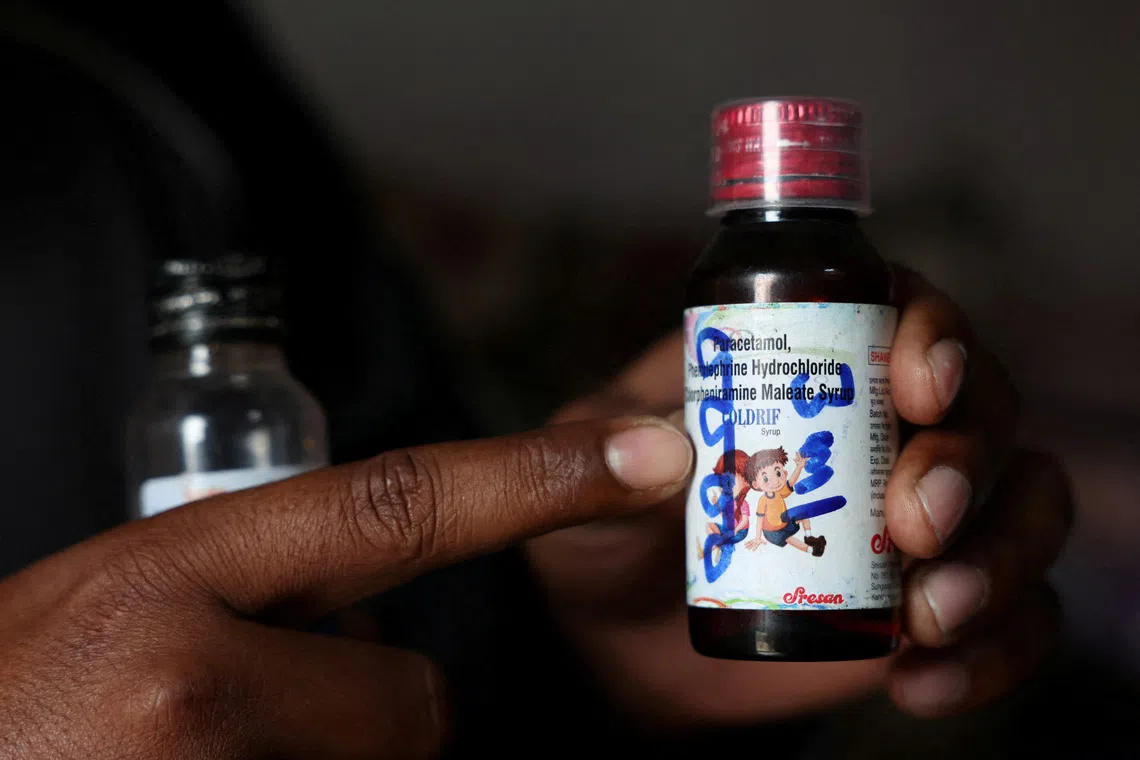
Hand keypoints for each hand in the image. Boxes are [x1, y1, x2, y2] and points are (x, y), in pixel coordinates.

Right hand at [0, 417, 693, 757]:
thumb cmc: (16, 692)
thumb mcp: (117, 595)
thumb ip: (254, 578)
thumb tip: (378, 612)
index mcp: (169, 569)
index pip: (395, 502)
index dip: (536, 476)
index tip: (651, 455)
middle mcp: (195, 676)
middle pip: (416, 700)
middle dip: (373, 710)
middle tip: (253, 715)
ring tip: (206, 751)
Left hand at [527, 266, 1070, 724]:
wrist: (611, 639)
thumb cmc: (601, 528)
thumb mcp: (572, 480)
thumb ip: (588, 457)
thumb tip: (664, 452)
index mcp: (800, 367)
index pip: (902, 311)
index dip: (935, 331)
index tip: (919, 385)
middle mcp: (877, 429)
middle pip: (985, 405)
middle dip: (966, 457)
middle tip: (914, 523)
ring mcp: (911, 521)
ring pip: (1025, 502)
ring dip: (1004, 551)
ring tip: (932, 614)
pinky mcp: (927, 607)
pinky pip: (1016, 616)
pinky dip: (1001, 647)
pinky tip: (924, 683)